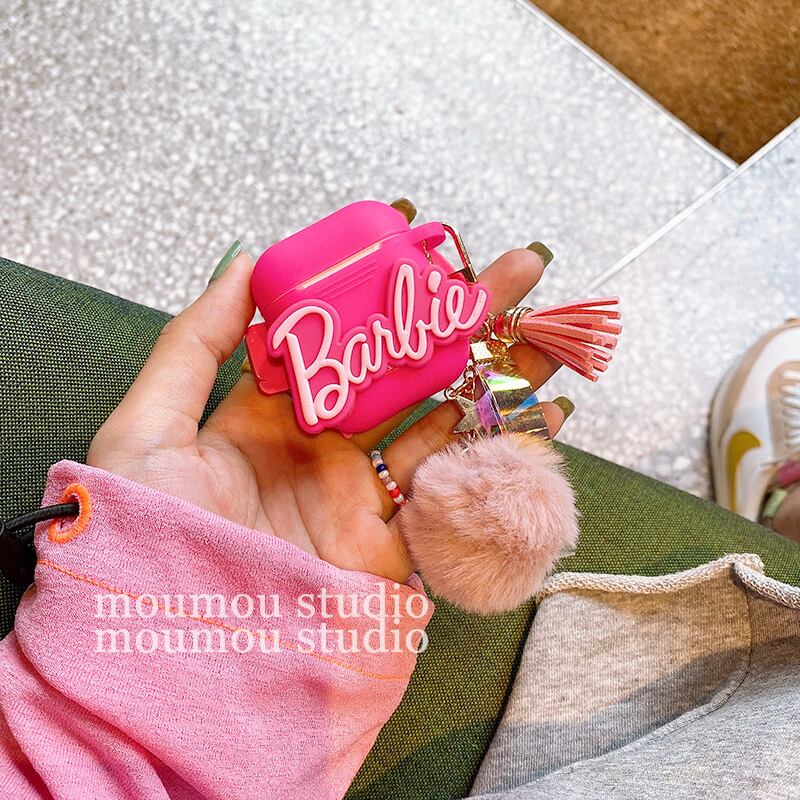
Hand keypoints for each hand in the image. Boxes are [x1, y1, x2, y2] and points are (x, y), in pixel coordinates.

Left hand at [87, 246, 565, 581]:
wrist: (161, 654)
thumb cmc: (141, 536)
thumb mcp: (148, 428)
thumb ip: (194, 343)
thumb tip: (246, 258)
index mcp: (272, 419)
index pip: (342, 344)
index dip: (385, 298)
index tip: (426, 251)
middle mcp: (326, 455)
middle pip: (408, 377)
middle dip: (464, 326)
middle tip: (513, 273)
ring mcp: (361, 504)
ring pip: (444, 430)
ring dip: (497, 381)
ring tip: (545, 334)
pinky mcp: (388, 556)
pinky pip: (453, 503)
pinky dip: (502, 464)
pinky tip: (542, 421)